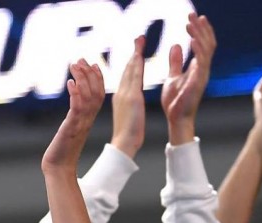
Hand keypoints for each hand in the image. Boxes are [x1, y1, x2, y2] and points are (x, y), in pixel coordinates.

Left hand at [42, 60, 104, 174]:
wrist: (58, 168)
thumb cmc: (62, 152)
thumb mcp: (70, 130)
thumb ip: (74, 118)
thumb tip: (73, 110)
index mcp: (88, 119)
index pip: (98, 95)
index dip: (97, 78)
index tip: (94, 64)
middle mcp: (87, 119)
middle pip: (95, 92)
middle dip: (89, 73)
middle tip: (81, 59)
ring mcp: (80, 123)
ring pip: (87, 97)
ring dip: (82, 79)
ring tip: (74, 65)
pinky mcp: (71, 128)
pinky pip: (76, 108)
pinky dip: (75, 94)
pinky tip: (70, 83)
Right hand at [111, 36, 145, 158]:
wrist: (124, 144)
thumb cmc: (128, 136)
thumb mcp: (130, 118)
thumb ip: (131, 108)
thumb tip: (134, 106)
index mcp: (122, 98)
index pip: (127, 77)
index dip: (131, 63)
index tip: (135, 52)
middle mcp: (121, 93)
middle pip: (127, 70)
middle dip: (133, 53)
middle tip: (138, 39)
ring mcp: (125, 95)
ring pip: (130, 70)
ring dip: (135, 54)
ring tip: (140, 41)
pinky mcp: (131, 98)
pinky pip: (134, 77)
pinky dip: (136, 65)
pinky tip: (139, 55)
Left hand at [161, 13, 215, 143]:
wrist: (175, 118)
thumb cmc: (175, 100)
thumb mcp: (173, 76)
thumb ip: (176, 62)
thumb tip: (176, 46)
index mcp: (198, 67)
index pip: (203, 43)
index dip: (200, 30)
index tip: (193, 17)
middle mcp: (203, 69)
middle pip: (207, 42)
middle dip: (201, 28)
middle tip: (194, 14)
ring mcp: (202, 75)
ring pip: (206, 50)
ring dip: (199, 35)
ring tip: (192, 22)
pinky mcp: (198, 82)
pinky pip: (202, 63)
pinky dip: (198, 51)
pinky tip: (193, 41)